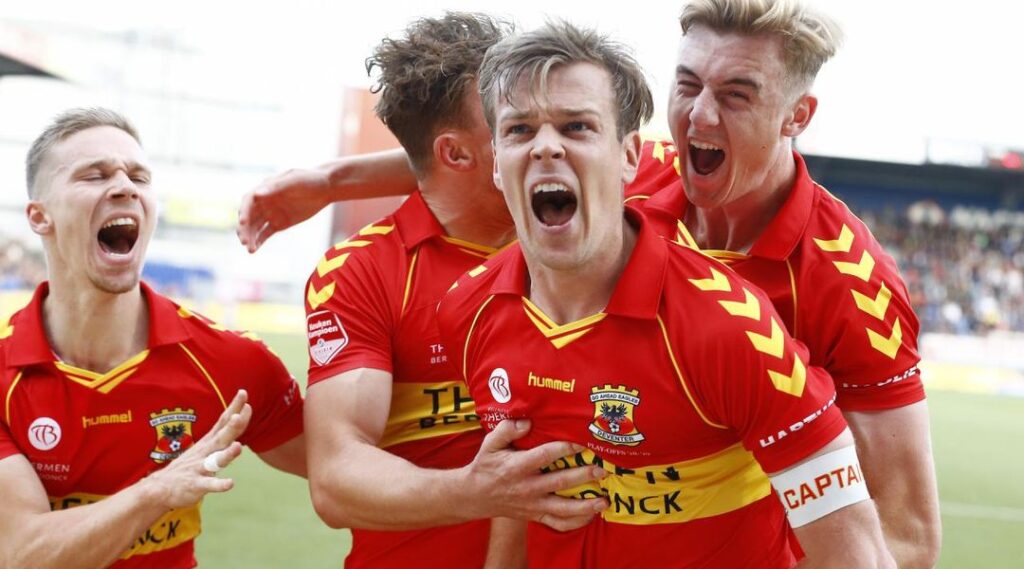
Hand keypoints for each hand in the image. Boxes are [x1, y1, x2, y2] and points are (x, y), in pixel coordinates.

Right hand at [141, 390, 252, 509]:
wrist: (160, 488)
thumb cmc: (190, 465)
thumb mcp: (206, 446)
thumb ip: (223, 433)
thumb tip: (238, 416)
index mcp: (209, 442)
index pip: (223, 422)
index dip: (234, 408)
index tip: (244, 393)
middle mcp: (206, 452)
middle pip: (222, 437)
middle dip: (231, 427)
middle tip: (239, 414)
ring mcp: (200, 468)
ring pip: (216, 460)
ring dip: (227, 454)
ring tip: (237, 447)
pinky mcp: (196, 485)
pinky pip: (209, 484)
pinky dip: (219, 484)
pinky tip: (230, 484)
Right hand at [237, 168, 329, 252]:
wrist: (325, 189)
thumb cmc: (309, 179)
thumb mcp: (294, 180)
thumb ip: (276, 186)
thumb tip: (257, 194)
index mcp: (265, 189)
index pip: (248, 201)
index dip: (243, 212)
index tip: (242, 223)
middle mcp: (264, 202)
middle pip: (249, 217)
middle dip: (244, 229)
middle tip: (244, 242)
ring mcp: (270, 213)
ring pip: (254, 227)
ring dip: (250, 238)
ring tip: (249, 249)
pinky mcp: (279, 224)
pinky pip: (265, 234)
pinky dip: (258, 242)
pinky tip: (253, 250)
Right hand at [460, 419, 607, 531]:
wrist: (475, 496)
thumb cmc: (486, 465)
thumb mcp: (490, 444)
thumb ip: (507, 429)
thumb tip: (527, 422)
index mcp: (517, 466)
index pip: (544, 456)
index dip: (564, 448)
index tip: (580, 443)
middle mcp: (528, 487)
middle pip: (560, 482)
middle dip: (583, 476)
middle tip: (601, 470)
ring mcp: (533, 504)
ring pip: (563, 508)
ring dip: (585, 506)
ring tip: (603, 500)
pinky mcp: (536, 516)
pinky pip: (558, 523)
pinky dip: (576, 522)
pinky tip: (591, 515)